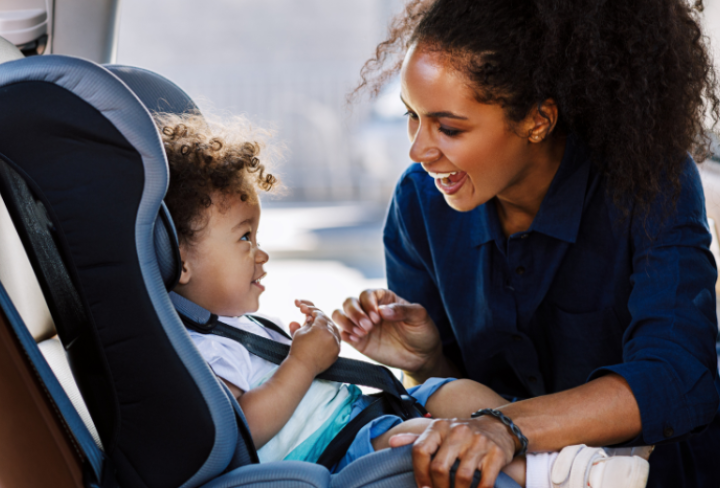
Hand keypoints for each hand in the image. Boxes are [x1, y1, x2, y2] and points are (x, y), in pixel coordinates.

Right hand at [288, 299, 340, 376]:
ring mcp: (336, 344)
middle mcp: (332, 335)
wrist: (302, 368)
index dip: (313, 312)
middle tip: (312, 319)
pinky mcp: (337, 352)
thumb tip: (311, 318)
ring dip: (326, 327)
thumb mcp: (300, 332)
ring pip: (334, 330)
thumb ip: (307, 322)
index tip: (308, 311)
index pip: (320, 315)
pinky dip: (330, 337)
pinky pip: (336, 341)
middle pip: (328, 321)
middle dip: (320, 319)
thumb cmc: (298, 349)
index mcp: (322, 328)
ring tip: (317, 328)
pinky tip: (323, 337)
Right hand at [332, 289, 441, 375]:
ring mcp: (362, 325)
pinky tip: (357, 339)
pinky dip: (344, 334)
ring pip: (340, 314)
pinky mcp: (358, 341)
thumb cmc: (422, 332)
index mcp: (384, 299)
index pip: (366, 293)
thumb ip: (403, 310)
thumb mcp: (420, 317)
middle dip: (355, 313)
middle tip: (368, 326)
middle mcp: (369, 310)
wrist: (422, 357)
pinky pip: (342, 333)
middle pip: (349, 302)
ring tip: (361, 332)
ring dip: (346, 321)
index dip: (368, 303)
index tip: (378, 317)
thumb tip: (383, 310)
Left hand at [390, 417, 516, 487]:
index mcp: (439, 426)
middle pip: (439, 468)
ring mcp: (478, 442)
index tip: (423, 487)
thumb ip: (415, 438)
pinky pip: (485, 483)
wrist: (497, 426)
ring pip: (462, 478)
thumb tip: (391, 442)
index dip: (418, 474)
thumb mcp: (438, 431)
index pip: (420, 451)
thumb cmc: (461, 434)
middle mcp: (458, 431)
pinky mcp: (496, 454)